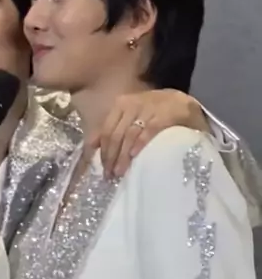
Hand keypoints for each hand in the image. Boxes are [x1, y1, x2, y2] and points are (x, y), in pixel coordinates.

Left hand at [90, 89, 207, 177]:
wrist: (185, 103)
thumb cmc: (154, 113)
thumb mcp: (132, 115)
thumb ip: (114, 128)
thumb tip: (93, 146)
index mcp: (121, 104)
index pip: (106, 130)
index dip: (102, 151)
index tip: (101, 169)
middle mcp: (133, 104)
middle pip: (116, 134)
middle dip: (111, 157)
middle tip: (110, 175)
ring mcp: (149, 108)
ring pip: (129, 135)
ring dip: (123, 156)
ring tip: (120, 172)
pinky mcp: (165, 114)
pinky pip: (149, 130)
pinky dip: (141, 143)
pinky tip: (136, 156)